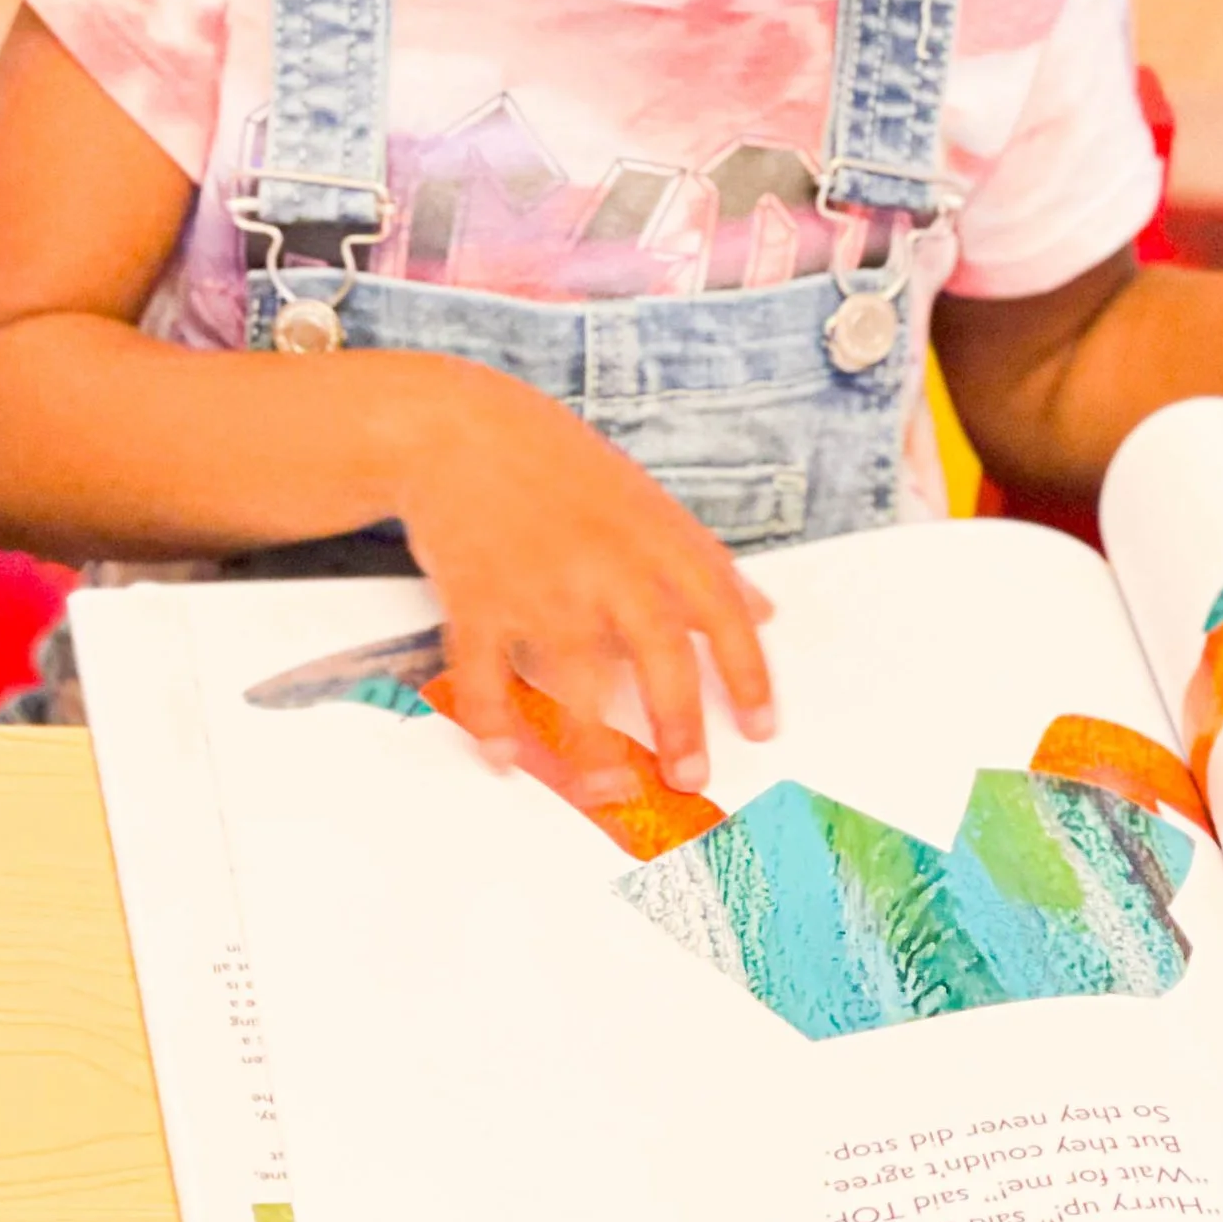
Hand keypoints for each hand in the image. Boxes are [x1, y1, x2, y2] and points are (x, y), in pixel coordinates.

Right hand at [382, 359, 772, 790]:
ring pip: (574, 677)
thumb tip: (763, 612)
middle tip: (691, 776)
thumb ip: (705, 561)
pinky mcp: (477, 600)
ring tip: (608, 791)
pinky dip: (494, 721)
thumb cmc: (561, 467)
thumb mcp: (649, 502)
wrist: (459, 430)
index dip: (749, 676)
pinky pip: (486, 674)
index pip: (723, 614)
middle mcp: (606, 565)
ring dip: (591, 744)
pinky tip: (508, 758)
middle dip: (679, 724)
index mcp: (658, 539)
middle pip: (658, 653)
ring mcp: (539, 585)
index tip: (763, 729)